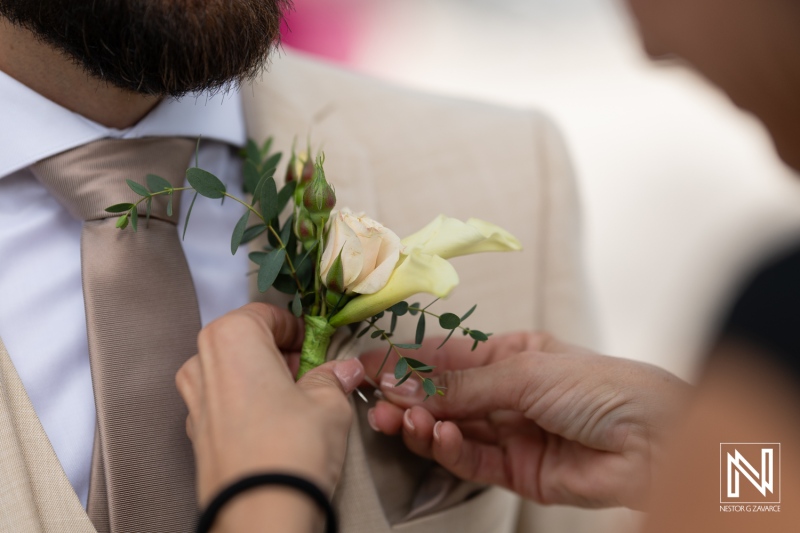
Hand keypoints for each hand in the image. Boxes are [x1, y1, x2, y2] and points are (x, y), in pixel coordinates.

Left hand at [176, 303, 363, 508]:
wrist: (261, 513)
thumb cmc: (293, 447)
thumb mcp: (329, 403)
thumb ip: (333, 377)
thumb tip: (344, 369)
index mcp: (231, 337)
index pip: (267, 314)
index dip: (298, 329)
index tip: (319, 346)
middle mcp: (202, 362)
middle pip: (244, 341)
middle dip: (278, 353)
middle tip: (311, 373)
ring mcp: (193, 400)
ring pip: (231, 371)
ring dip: (261, 377)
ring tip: (294, 401)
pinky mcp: (194, 433)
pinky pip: (222, 402)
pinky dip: (246, 404)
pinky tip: (274, 425)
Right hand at [361, 331, 688, 509]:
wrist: (655, 440)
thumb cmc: (602, 386)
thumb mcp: (526, 372)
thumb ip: (463, 386)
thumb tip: (406, 382)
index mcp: (511, 355)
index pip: (447, 358)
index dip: (407, 361)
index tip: (368, 366)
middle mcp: (507, 393)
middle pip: (443, 396)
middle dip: (408, 397)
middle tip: (376, 400)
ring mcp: (510, 432)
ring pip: (451, 429)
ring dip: (421, 424)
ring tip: (398, 419)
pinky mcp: (516, 470)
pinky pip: (470, 460)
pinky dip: (447, 449)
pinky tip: (435, 435)